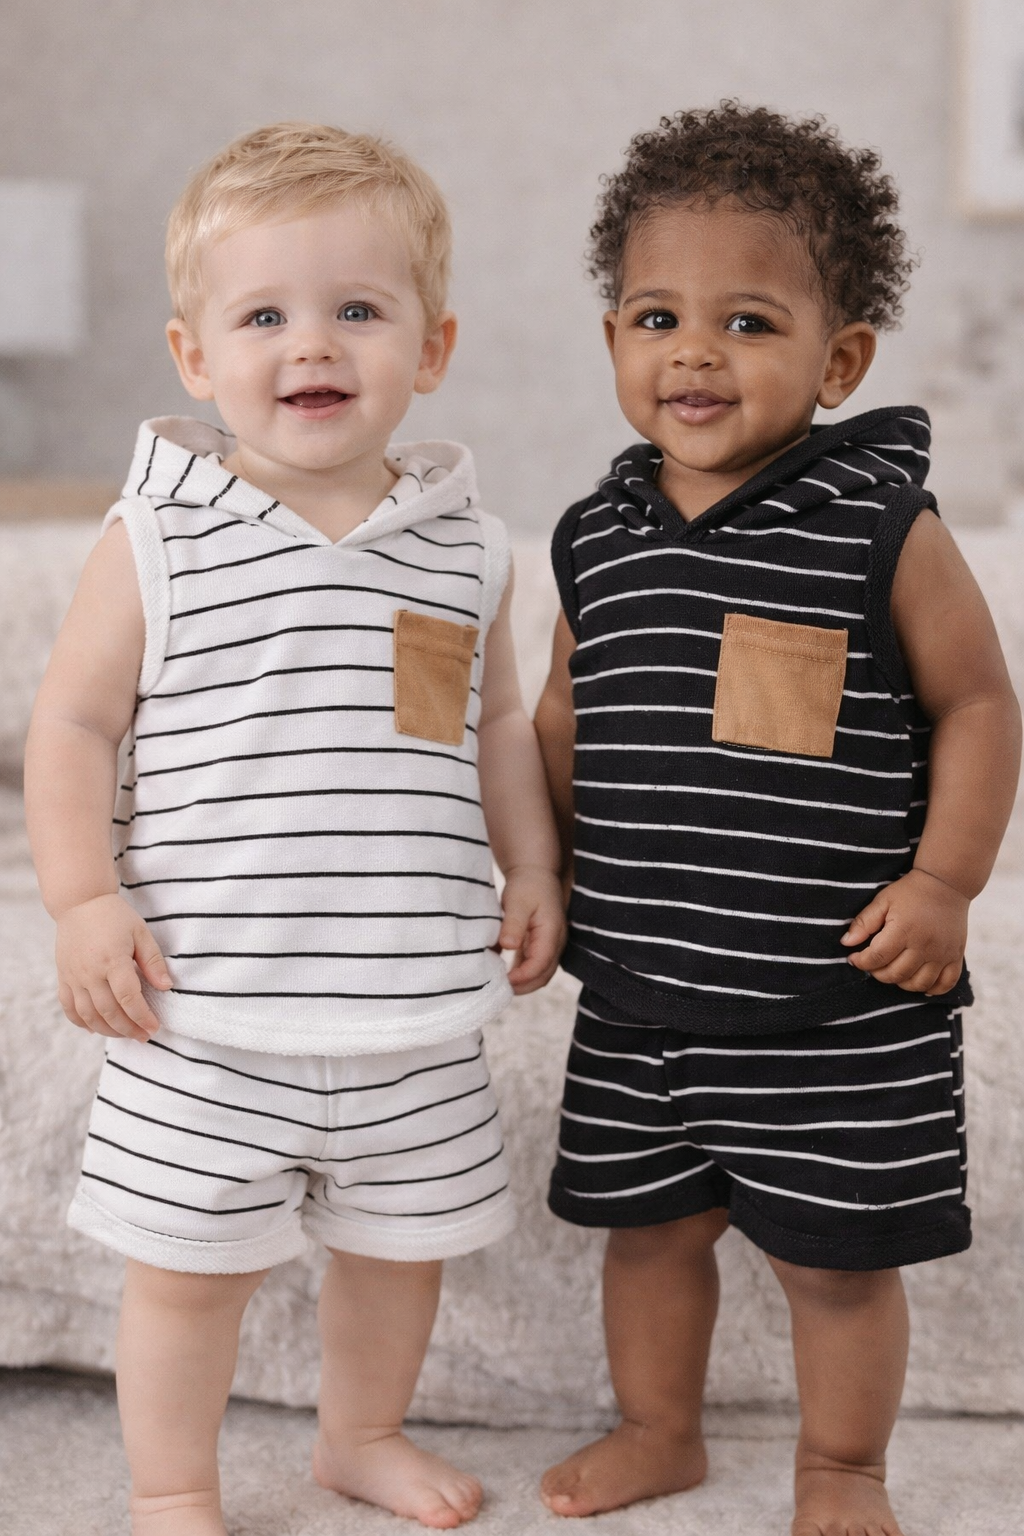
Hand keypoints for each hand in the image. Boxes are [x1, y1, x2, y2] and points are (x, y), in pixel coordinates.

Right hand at [55, 894, 171, 1040]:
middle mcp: (90, 972)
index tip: (154, 1027)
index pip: (128, 998)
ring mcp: (73, 977)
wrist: (79, 903)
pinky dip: (81, 1023)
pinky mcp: (63, 978)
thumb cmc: (114, 916)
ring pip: (88, 1016)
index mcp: (112, 960)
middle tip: (144, 1036)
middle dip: (128, 1029)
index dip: (142, 1017)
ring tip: (125, 1035)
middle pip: (109, 1012)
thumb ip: (153, 962)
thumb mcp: (141, 932)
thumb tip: (166, 987)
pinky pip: (69, 1008)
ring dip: (108, 1031)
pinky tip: (96, 1029)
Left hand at [497, 865, 566, 994]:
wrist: (535, 874)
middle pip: (544, 975)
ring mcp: (549, 946)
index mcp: (552, 933)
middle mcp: (555, 943)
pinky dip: (520, 973)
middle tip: (499, 989)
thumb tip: (508, 946)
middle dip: (524, 986)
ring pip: (540, 973)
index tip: (504, 980)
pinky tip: (503, 973)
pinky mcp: (540, 946)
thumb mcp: (517, 902)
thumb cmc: (527, 886)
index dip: (524, 976)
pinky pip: (533, 966)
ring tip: (500, 985)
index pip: (541, 964)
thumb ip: (513, 924)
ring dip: (523, 983)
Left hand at [840, 868, 967, 994]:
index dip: (861, 962)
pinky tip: (918, 982)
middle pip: (896, 974)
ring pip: (918, 983)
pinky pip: (945, 984)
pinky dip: (932, 989)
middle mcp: (924, 945)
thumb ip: (864, 922)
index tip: (854, 958)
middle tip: (873, 964)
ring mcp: (942, 954)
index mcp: (904, 930)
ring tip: (893, 970)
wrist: (946, 883)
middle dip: (878, 973)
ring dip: (901, 983)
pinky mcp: (955, 956)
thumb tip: (846, 943)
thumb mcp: (883, 901)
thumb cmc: (911, 892)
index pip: (877, 958)